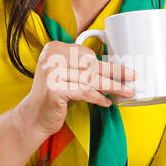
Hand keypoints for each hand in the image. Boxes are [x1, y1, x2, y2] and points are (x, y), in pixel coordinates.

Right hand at [18, 40, 136, 138]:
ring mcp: (51, 72)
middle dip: (114, 72)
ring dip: (112, 86)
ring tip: (127, 91)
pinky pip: (84, 92)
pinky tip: (108, 102)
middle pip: (90, 65)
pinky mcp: (54, 89)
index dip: (105, 63)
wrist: (33, 117)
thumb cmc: (54, 96)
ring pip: (90, 79)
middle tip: (132, 76)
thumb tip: (114, 68)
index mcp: (53, 48)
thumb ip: (82, 68)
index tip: (122, 69)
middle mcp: (51, 58)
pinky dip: (99, 97)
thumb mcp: (66, 75)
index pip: (86, 54)